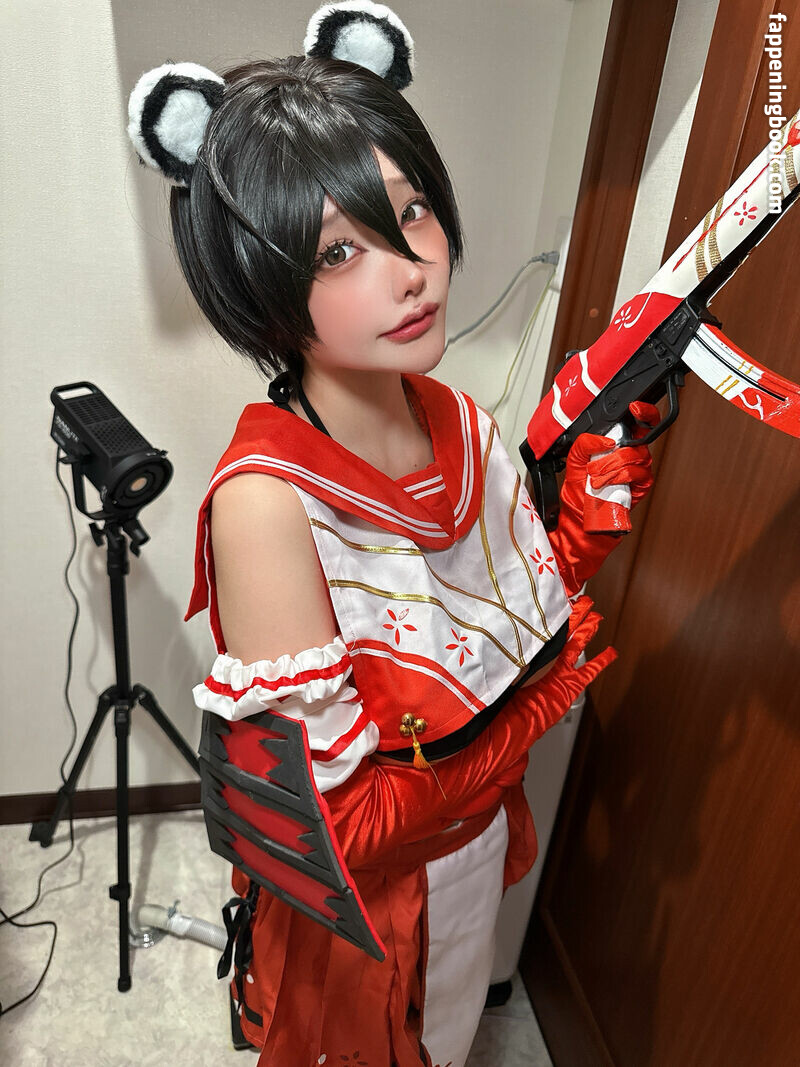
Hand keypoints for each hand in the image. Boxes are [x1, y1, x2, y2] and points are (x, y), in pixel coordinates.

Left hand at [563, 401, 658, 533]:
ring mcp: (639, 467)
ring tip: (597, 475)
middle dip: (618, 447)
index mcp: (618, 440)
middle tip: (603, 455)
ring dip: (613, 464)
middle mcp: (632, 451)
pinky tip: (608, 482)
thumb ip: (584, 442)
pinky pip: (637, 472)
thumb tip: (603, 440)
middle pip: (642, 436)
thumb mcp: (574, 458)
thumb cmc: (581, 484)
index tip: (634, 407)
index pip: (639, 420)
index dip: (644, 411)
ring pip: (636, 454)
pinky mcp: (642, 483)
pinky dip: (620, 476)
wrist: (581, 511)